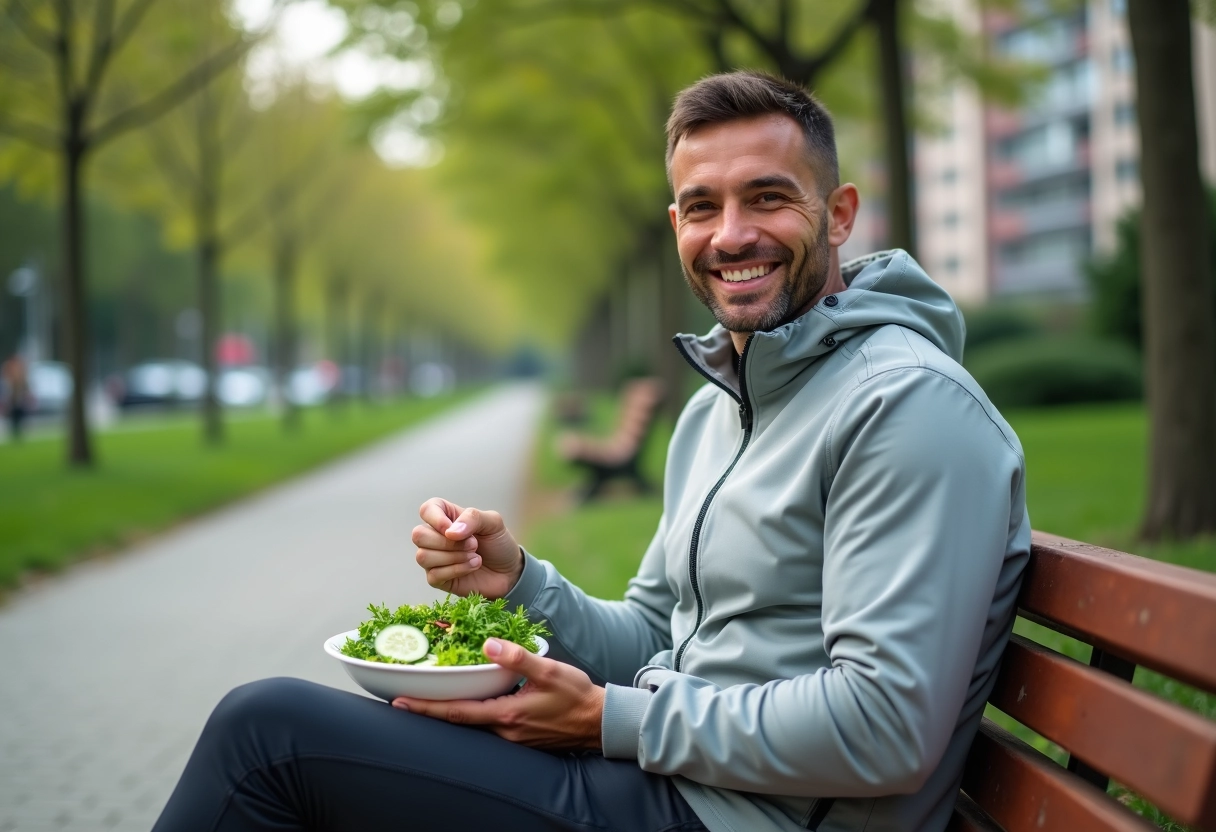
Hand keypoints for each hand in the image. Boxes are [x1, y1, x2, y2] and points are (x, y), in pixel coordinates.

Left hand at [392, 638, 604, 750]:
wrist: (599, 722)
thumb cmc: (577, 696)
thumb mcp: (549, 670)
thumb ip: (517, 657)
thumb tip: (488, 644)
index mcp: (507, 715)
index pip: (456, 712)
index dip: (426, 707)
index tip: (399, 702)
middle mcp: (504, 731)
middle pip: (457, 722)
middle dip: (428, 711)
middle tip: (400, 700)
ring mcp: (511, 737)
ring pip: (471, 724)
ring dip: (447, 713)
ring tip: (425, 699)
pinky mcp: (518, 736)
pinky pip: (486, 726)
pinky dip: (468, 714)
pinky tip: (464, 703)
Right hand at [412, 498, 523, 598]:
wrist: (510, 572)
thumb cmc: (499, 543)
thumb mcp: (493, 523)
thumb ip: (472, 518)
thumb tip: (450, 532)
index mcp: (446, 517)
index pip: (426, 510)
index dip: (436, 519)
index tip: (452, 528)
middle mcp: (435, 537)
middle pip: (418, 535)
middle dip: (448, 542)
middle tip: (474, 544)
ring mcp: (434, 559)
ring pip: (423, 556)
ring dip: (454, 557)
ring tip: (475, 556)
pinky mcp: (437, 579)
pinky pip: (433, 575)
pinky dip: (457, 570)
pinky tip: (473, 566)